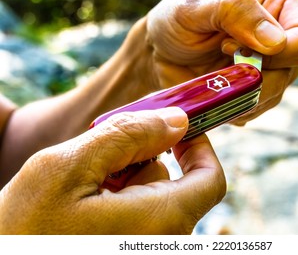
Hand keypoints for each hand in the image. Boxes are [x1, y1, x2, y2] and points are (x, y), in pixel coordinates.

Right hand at [0, 107, 225, 233]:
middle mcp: (164, 243)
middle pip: (178, 185)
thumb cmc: (24, 228)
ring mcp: (148, 248)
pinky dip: (120, 199)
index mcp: (160, 222)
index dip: (199, 147)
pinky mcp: (129, 248)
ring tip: (87, 186)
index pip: (210, 179)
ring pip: (155, 199)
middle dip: (145, 161)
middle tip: (105, 155)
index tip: (177, 129)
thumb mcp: (69, 168)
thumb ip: (129, 136)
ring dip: (127, 180)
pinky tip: (88, 203)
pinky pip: (141, 216)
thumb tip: (177, 119)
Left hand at [146, 0, 297, 123]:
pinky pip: (254, 110)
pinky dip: (233, 107)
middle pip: (293, 73)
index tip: (232, 48)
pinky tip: (214, 92)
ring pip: (274, 95)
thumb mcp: (196, 6)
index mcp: (278, 5)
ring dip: (241, 94)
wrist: (159, 51)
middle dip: (255, 77)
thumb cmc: (176, 21)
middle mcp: (281, 37)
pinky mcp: (253, 92)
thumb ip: (236, 12)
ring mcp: (269, 68)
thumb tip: (277, 42)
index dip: (282, 54)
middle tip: (218, 66)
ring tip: (212, 78)